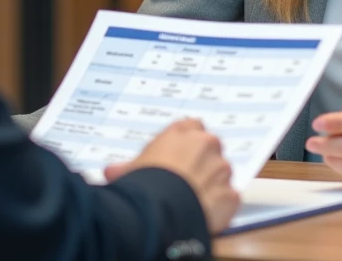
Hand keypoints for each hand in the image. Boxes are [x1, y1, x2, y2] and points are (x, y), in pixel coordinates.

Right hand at [105, 119, 240, 233]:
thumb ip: (126, 167)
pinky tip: (205, 214)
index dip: (188, 143)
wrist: (160, 209)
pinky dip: (221, 206)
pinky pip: (229, 198)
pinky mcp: (230, 193)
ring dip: (213, 183)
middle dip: (203, 161)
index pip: (193, 127)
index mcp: (181, 132)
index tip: (182, 155)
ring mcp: (221, 168)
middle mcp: (205, 144)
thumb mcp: (129, 171)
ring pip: (222, 173)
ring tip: (194, 200)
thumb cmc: (142, 184)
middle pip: (211, 147)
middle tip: (188, 179)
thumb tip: (111, 172)